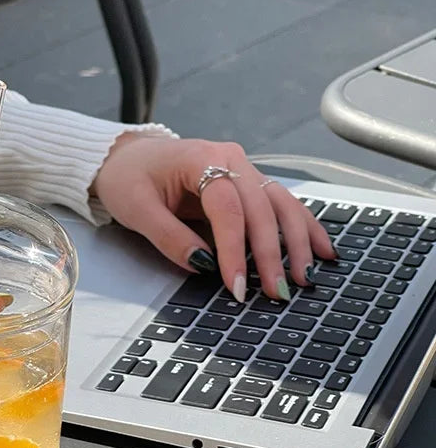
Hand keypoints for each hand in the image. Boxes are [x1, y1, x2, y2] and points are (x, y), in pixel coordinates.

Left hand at [91, 135, 335, 300]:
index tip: (237, 285)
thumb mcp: (136, 208)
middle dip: (272, 253)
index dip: (235, 250)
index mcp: (202, 158)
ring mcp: (243, 170)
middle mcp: (231, 160)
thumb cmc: (128, 177)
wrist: (126, 157)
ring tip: (305, 275)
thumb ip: (169, 237)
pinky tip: (321, 249)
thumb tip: (203, 265)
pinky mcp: (247, 185)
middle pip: (262, 208)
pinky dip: (302, 228)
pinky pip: (280, 206)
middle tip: (278, 290)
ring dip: (297, 242)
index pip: (229, 209)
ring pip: (281, 205)